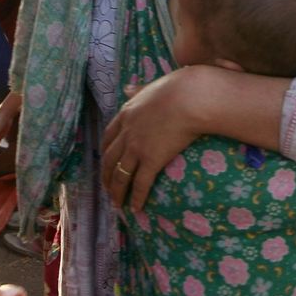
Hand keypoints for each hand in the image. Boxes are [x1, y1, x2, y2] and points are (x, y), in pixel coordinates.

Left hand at [101, 67, 214, 210]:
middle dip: (106, 177)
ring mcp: (137, 148)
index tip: (105, 162)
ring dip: (116, 192)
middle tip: (107, 189)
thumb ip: (138, 90)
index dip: (105, 152)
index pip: (108, 137)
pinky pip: (140, 183)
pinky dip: (136, 197)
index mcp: (126, 114)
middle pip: (109, 160)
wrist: (190, 98)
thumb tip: (127, 87)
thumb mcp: (151, 87)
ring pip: (120, 175)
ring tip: (117, 204)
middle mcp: (127, 133)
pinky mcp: (151, 160)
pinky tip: (135, 208)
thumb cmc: (177, 89)